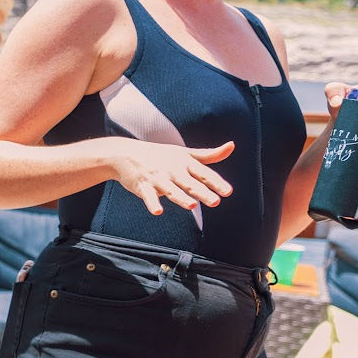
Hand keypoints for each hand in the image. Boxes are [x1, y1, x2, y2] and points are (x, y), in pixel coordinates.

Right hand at [108, 138, 234, 215]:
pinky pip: (148, 196)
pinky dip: (152, 203)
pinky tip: (158, 211)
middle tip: (215, 202)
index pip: (204, 174)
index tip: (228, 192)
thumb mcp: (185, 153)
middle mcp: (173, 170)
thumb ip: (209, 154)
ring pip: (171, 190)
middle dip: (202, 192)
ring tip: (192, 205)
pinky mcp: (142, 186)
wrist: (126, 153)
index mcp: (185, 162)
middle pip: (190, 183)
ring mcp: (157, 178)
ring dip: (181, 197)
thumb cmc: (160, 155)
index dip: (216, 183)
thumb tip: (232, 146)